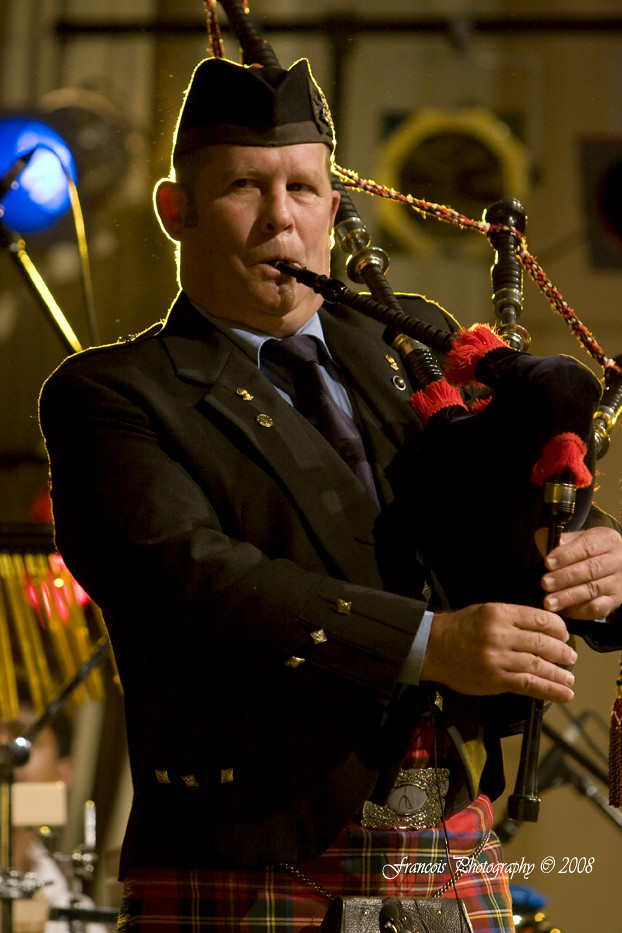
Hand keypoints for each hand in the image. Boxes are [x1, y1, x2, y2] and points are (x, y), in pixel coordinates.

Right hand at [420, 602, 575, 702]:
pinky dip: (550, 690)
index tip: (564, 635)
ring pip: (538, 665)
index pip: (539, 619)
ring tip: (569, 678)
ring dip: (559, 673)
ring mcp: (497, 658)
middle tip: (570, 657)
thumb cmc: (459, 628)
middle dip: (562, 652)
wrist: (432, 647)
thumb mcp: (485, 611)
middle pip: (542, 643)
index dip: (559, 629)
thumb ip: (513, 619)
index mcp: (499, 613)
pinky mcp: (495, 679)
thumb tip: (544, 630)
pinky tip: (563, 694)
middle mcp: (499, 634)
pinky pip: (528, 685)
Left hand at [538, 525, 621, 619]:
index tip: (547, 563)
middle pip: (590, 569)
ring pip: (593, 590)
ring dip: (568, 597)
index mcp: (607, 540)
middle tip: (545, 583)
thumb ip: (559, 539)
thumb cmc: (586, 550)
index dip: (566, 555)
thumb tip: (543, 537)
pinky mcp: (615, 600)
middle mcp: (617, 560)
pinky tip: (563, 610)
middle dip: (565, 577)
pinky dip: (580, 610)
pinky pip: (599, 608)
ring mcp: (618, 582)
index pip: (587, 546)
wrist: (608, 563)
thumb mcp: (576, 539)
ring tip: (549, 601)